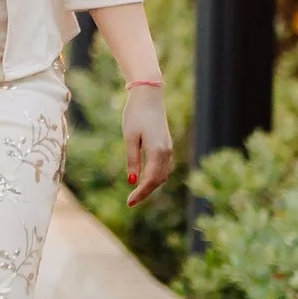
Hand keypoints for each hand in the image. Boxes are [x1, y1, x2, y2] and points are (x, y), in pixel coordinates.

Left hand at [122, 85, 174, 206]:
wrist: (148, 95)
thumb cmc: (135, 114)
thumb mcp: (129, 138)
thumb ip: (132, 159)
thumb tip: (132, 181)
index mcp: (157, 151)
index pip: (151, 180)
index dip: (141, 193)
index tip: (129, 203)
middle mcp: (166, 152)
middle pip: (158, 180)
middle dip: (145, 192)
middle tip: (131, 202)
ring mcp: (168, 148)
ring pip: (162, 174)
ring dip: (151, 185)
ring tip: (136, 194)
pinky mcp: (166, 144)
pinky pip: (163, 166)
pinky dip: (155, 176)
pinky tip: (144, 179)